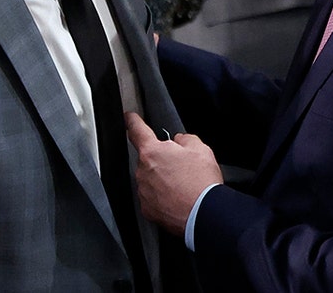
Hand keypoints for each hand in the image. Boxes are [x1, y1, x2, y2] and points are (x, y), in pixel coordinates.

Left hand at [125, 112, 222, 236]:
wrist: (204, 214)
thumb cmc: (201, 183)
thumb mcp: (201, 149)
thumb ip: (186, 139)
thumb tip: (180, 141)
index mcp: (153, 152)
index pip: (137, 131)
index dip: (132, 122)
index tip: (129, 118)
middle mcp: (143, 171)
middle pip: (148, 159)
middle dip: (161, 160)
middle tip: (181, 167)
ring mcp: (144, 192)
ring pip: (150, 179)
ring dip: (162, 179)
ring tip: (183, 185)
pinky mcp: (148, 210)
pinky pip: (153, 197)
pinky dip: (163, 197)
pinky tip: (178, 198)